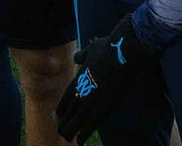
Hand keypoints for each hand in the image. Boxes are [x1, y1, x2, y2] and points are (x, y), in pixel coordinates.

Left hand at [56, 15, 156, 143]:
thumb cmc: (111, 46)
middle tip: (59, 131)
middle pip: (71, 108)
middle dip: (65, 120)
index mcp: (81, 76)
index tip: (56, 116)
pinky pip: (93, 121)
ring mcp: (93, 95)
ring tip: (65, 138)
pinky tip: (80, 141)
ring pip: (78, 117)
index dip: (62, 107)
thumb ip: (83, 55)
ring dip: (71, 129)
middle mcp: (84, 87)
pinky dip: (86, 131)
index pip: (68, 96)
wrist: (125, 47)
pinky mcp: (106, 102)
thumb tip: (76, 57)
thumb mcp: (91, 48)